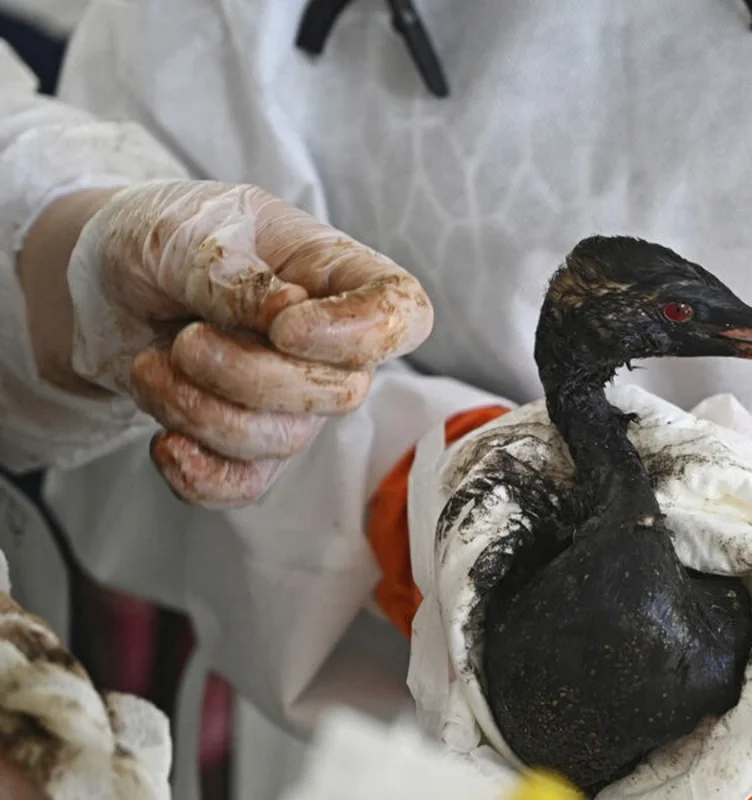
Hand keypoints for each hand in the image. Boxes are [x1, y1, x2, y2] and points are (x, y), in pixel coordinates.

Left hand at [20, 181, 432, 507]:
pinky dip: (201, 476)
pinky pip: (246, 483)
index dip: (363, 334)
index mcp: (335, 274)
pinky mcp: (246, 441)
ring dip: (202, 412)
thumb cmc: (164, 236)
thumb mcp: (187, 231)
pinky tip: (163, 444)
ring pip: (284, 439)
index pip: (404, 314)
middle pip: (340, 392)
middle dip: (250, 377)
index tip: (286, 327)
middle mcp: (329, 343)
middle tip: (186, 340)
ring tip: (152, 365)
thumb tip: (289, 310)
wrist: (103, 281)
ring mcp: (293, 398)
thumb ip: (236, 273)